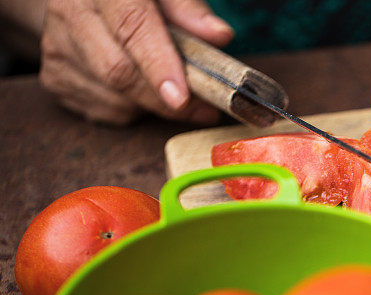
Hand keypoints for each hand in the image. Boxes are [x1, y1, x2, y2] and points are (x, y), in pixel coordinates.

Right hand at [39, 0, 233, 123]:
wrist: (85, 1)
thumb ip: (190, 11)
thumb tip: (219, 36)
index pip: (131, 27)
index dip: (159, 65)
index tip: (183, 97)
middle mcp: (71, 13)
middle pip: (119, 71)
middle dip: (166, 99)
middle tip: (204, 108)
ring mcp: (57, 47)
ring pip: (114, 98)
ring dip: (152, 106)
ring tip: (170, 90)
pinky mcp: (55, 77)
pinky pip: (105, 111)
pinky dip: (133, 110)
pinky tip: (139, 90)